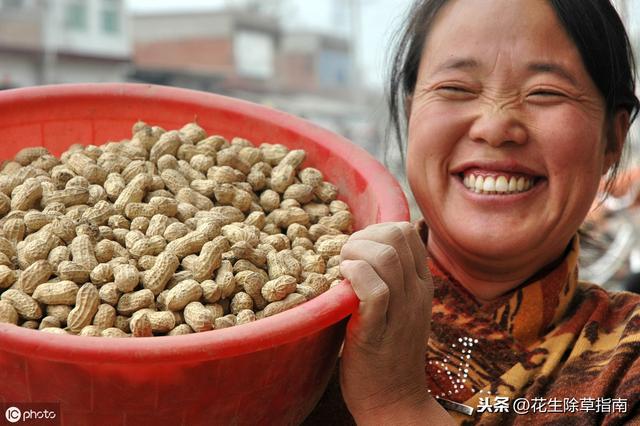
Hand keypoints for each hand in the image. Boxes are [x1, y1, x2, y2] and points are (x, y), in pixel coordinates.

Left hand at [339, 222, 452, 424]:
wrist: (394, 401)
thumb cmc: (386, 352)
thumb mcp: (398, 309)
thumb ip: (387, 281)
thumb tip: (363, 252)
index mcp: (421, 285)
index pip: (406, 232)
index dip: (375, 230)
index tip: (356, 250)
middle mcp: (416, 294)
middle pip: (396, 235)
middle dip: (363, 236)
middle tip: (345, 258)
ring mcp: (401, 313)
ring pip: (387, 258)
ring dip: (355, 254)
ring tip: (342, 270)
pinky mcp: (378, 332)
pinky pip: (375, 291)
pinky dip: (355, 276)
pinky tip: (343, 281)